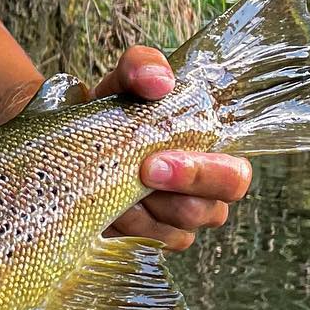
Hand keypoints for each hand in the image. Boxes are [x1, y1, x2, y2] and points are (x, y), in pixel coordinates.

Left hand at [91, 47, 252, 249]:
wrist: (73, 138)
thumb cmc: (116, 108)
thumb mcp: (125, 79)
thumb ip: (143, 66)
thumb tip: (159, 81)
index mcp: (210, 153)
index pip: (235, 177)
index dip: (206, 174)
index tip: (156, 162)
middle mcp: (203, 192)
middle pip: (212, 211)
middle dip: (173, 194)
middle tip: (139, 172)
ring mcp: (178, 220)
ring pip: (178, 230)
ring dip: (140, 209)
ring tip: (110, 186)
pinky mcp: (151, 238)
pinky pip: (149, 243)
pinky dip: (126, 226)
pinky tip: (107, 208)